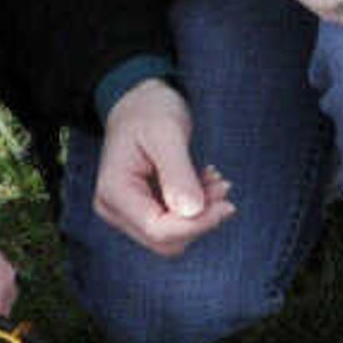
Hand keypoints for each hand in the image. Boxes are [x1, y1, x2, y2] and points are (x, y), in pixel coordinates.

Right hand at [86, 82, 233, 258]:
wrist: (137, 101)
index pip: (158, 230)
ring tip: (216, 180)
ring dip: (201, 214)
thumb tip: (193, 212)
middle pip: (165, 240)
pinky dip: (195, 207)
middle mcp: (114, 209)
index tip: (227, 204)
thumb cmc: (149, 110)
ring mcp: (126, 212)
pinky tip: (206, 181)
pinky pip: (173, 223)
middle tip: (223, 187)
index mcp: (115, 191)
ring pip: (172, 236)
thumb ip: (178, 174)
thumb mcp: (167, 134)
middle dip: (200, 220)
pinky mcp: (141, 209)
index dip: (196, 224)